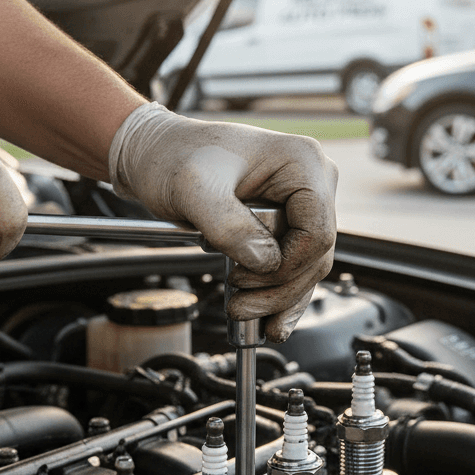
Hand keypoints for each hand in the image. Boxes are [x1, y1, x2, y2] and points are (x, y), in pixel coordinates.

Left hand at [109, 103, 337, 340]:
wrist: (156, 156)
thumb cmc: (173, 157)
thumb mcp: (193, 189)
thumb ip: (228, 226)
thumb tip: (265, 263)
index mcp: (302, 163)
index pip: (318, 233)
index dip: (287, 267)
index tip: (245, 278)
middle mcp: (311, 182)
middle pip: (316, 255)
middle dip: (280, 289)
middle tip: (240, 306)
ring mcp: (299, 204)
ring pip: (307, 267)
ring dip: (279, 298)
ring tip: (245, 313)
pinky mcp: (284, 223)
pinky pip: (292, 266)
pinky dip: (279, 293)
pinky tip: (269, 318)